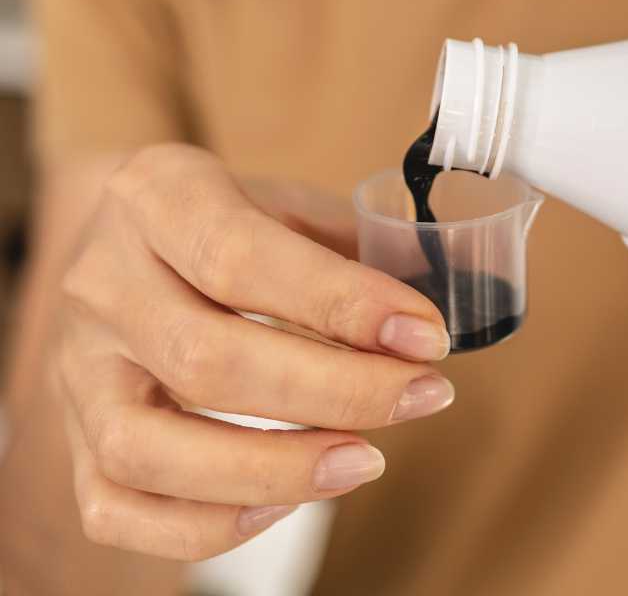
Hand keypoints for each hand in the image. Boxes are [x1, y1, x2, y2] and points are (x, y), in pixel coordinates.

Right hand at [51, 145, 453, 560]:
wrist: (127, 236)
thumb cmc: (231, 223)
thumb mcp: (291, 204)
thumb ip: (364, 248)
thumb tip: (462, 293)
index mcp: (158, 196)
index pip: (241, 257)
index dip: (343, 304)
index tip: (426, 335)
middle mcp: (101, 282)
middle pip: (206, 359)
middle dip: (335, 392)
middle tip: (422, 396)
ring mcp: (76, 368)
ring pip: (149, 447)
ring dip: (273, 469)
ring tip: (368, 462)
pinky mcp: (73, 438)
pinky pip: (115, 509)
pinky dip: (205, 525)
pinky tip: (285, 504)